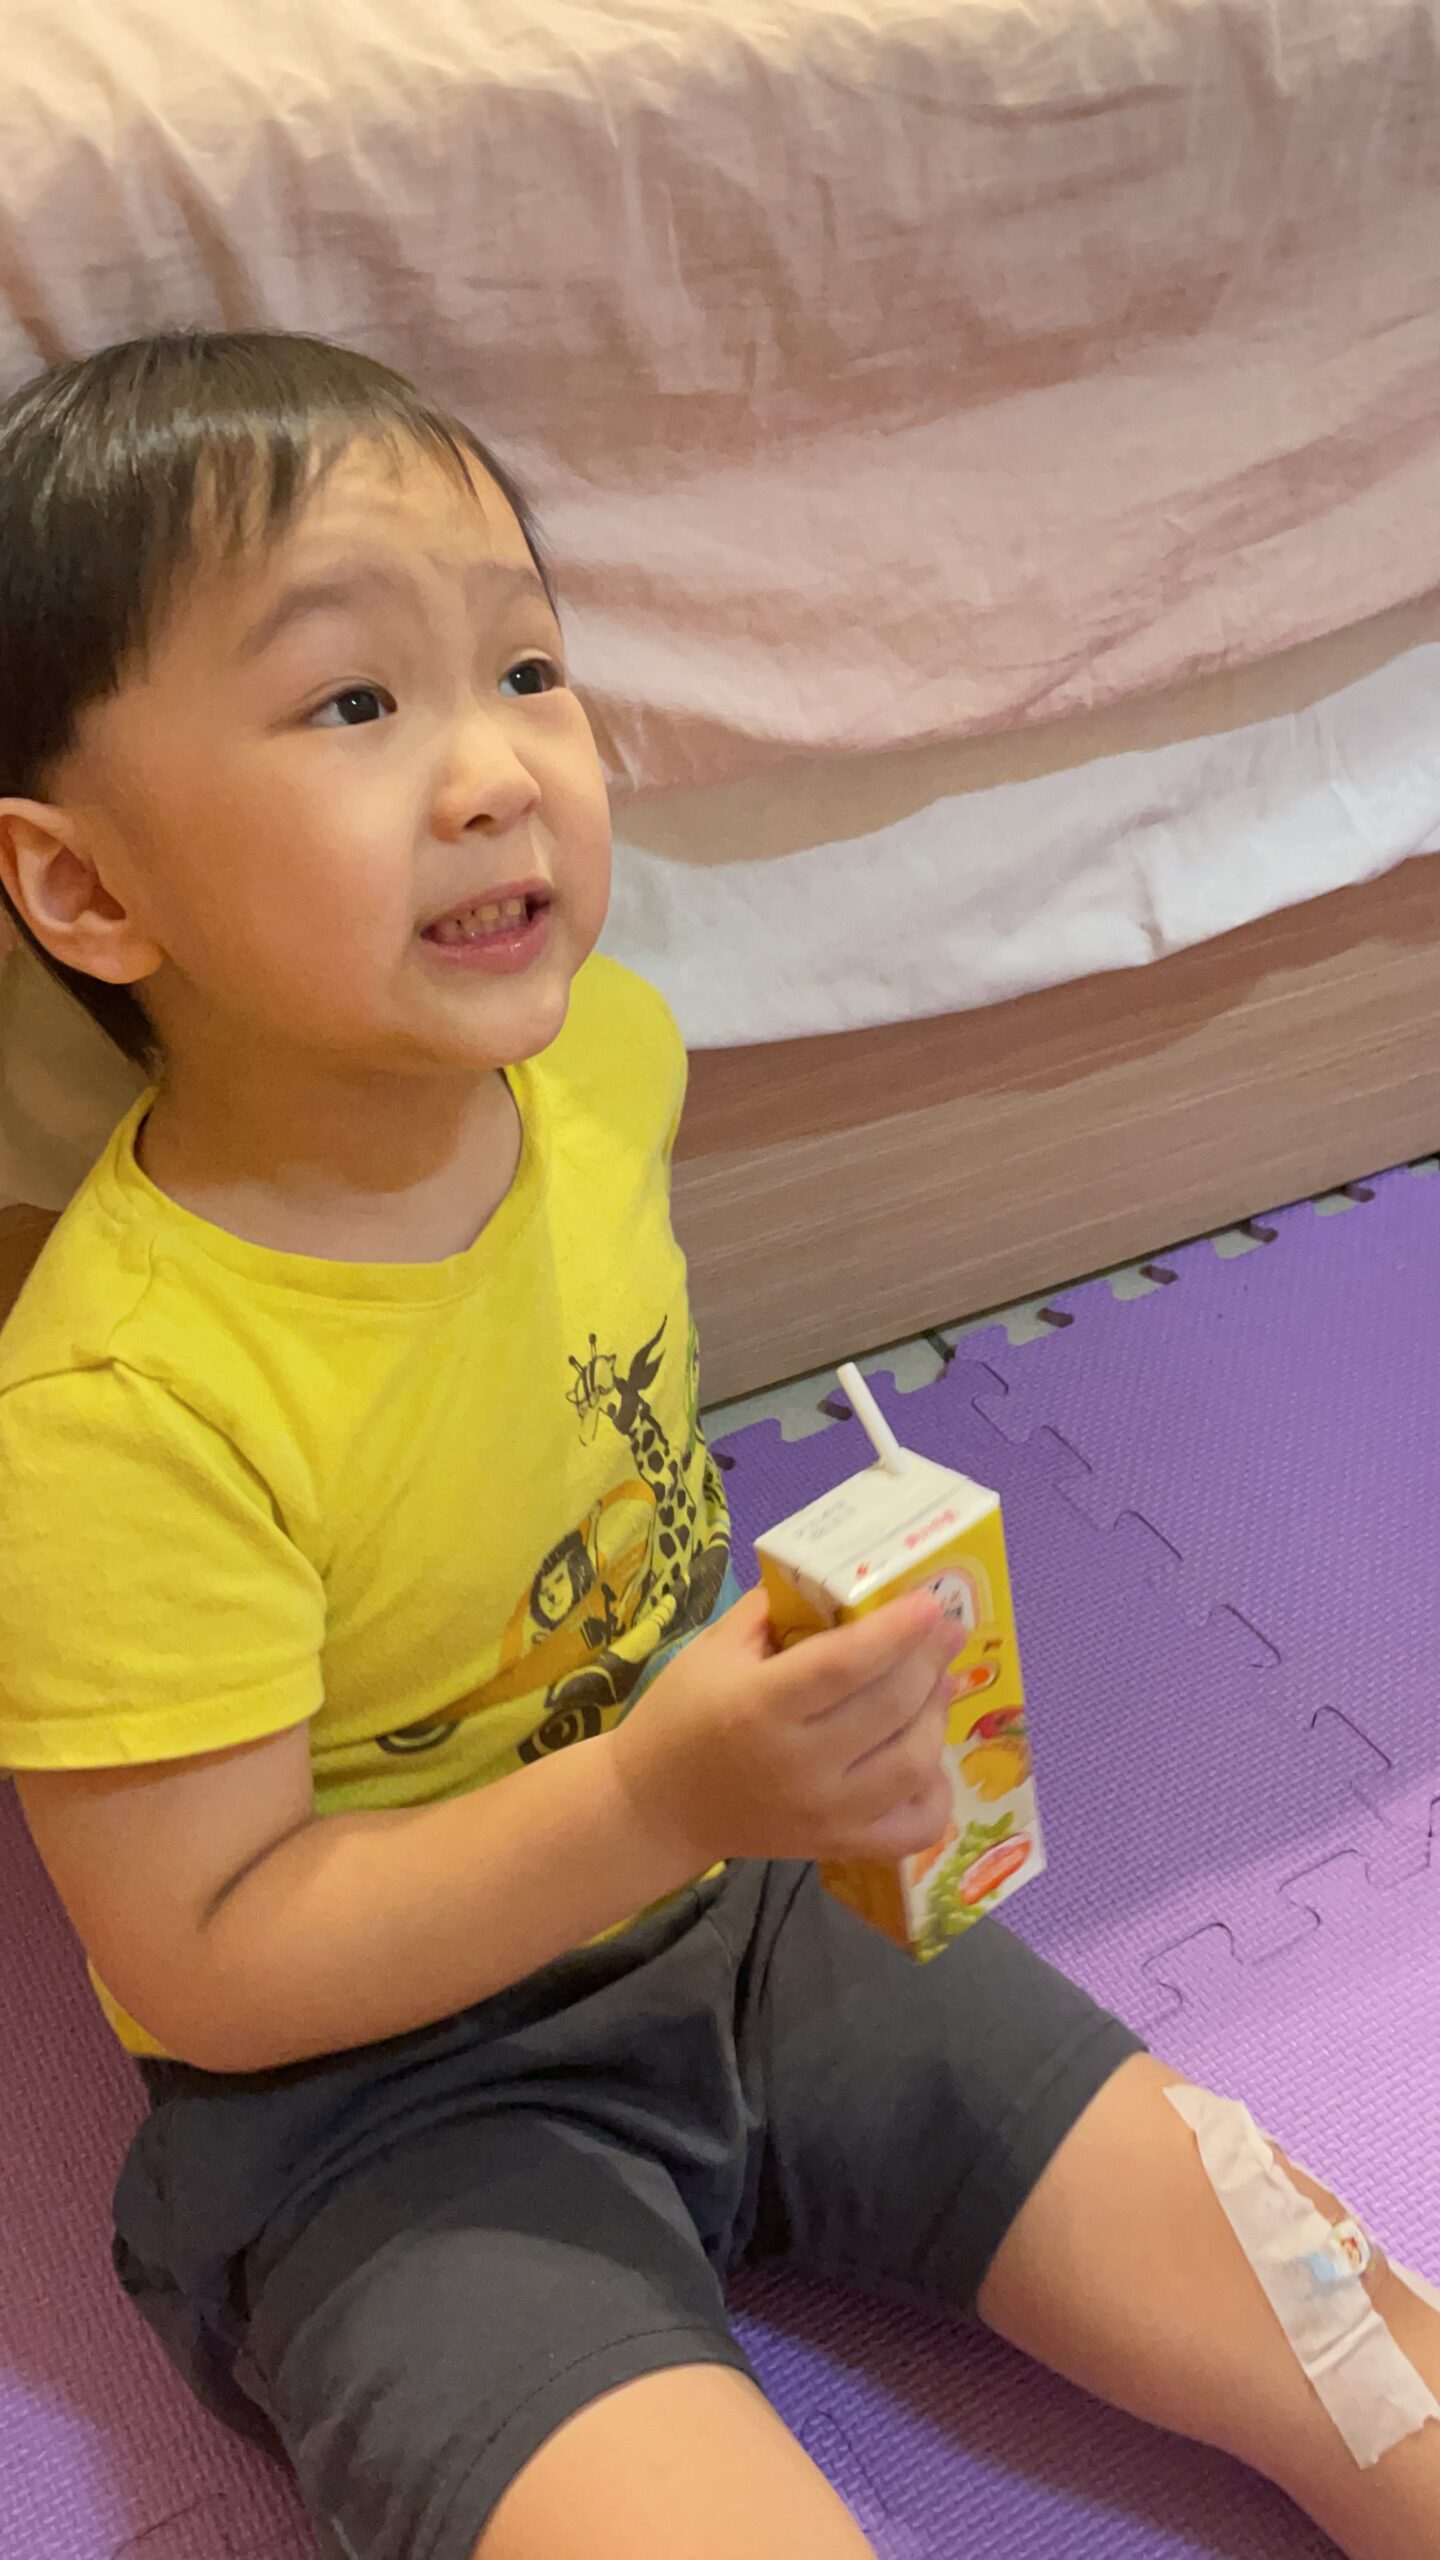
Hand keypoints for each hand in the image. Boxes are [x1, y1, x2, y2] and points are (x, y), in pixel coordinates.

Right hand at [611, 1587, 958, 1871]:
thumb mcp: (714, 1648)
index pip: (846, 1665)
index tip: (930, 1601)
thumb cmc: (682, 1715)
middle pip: (891, 1706)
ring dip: (936, 1714)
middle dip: (929, 1659)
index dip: (897, 1630)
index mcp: (760, 1707)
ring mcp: (825, 1814)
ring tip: (936, 1682)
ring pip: (914, 1762)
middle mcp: (799, 1765)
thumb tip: (842, 1579)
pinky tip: (928, 1757)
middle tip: (945, 1628)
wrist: (658, 1807)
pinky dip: (936, 1791)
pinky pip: (916, 1827)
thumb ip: (775, 1609)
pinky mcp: (839, 1846)